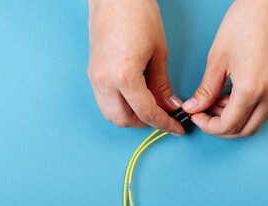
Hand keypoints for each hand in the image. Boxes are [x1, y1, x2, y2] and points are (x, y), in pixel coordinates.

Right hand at [87, 0, 184, 135]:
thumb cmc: (139, 16)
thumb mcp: (159, 53)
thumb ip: (162, 85)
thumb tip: (168, 105)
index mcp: (124, 76)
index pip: (145, 112)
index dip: (163, 123)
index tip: (175, 128)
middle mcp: (105, 81)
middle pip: (124, 120)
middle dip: (145, 123)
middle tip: (162, 117)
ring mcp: (95, 78)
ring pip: (110, 114)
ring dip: (130, 117)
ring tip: (147, 108)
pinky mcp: (92, 73)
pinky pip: (103, 101)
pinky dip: (119, 106)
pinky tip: (132, 98)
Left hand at [182, 0, 267, 137]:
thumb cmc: (245, 23)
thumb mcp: (218, 59)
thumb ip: (206, 89)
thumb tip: (194, 106)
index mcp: (252, 90)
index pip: (228, 126)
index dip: (208, 126)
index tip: (195, 116)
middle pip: (244, 130)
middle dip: (220, 127)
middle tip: (203, 113)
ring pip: (255, 121)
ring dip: (233, 118)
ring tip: (215, 101)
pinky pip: (264, 108)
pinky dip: (245, 108)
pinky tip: (230, 95)